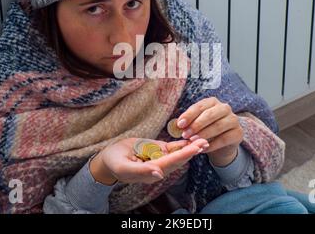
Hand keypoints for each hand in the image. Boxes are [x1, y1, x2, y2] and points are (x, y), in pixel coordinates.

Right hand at [90, 137, 208, 184]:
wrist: (109, 158)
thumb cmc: (114, 162)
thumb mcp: (124, 167)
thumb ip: (142, 171)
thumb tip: (160, 174)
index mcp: (151, 172)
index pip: (171, 163)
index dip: (184, 155)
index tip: (195, 148)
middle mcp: (158, 167)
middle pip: (178, 159)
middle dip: (192, 151)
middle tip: (205, 142)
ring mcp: (158, 158)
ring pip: (177, 153)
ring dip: (190, 147)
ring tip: (203, 139)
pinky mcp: (157, 151)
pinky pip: (171, 148)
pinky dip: (182, 144)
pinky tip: (191, 139)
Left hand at [176, 97, 243, 166]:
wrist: (222, 144)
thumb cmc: (206, 130)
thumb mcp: (197, 124)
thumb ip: (189, 122)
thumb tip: (178, 124)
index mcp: (212, 102)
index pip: (200, 106)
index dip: (189, 115)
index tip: (180, 124)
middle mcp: (225, 108)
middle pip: (210, 115)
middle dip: (196, 125)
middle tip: (185, 134)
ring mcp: (233, 120)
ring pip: (218, 126)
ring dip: (203, 134)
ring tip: (193, 141)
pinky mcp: (238, 133)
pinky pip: (224, 138)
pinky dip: (212, 145)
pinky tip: (203, 148)